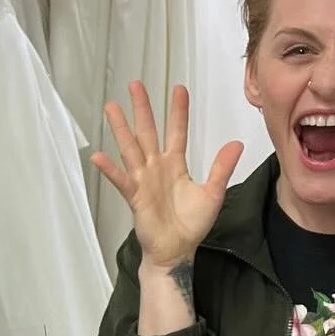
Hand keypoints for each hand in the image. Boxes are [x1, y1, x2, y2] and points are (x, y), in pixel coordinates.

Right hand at [93, 81, 243, 271]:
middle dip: (142, 109)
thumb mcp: (213, 193)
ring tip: (111, 108)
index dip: (177, 111)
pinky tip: (98, 156)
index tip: (179, 88)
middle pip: (147, 132)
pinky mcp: (135, 197)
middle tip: (135, 85)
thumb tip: (236, 143)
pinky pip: (122, 180)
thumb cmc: (191, 225)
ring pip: (130, 149)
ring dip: (120, 128)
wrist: (177, 250)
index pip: (176, 131)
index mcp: (175, 165)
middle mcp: (156, 168)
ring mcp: (143, 181)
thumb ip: (221, 168)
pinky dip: (110, 170)